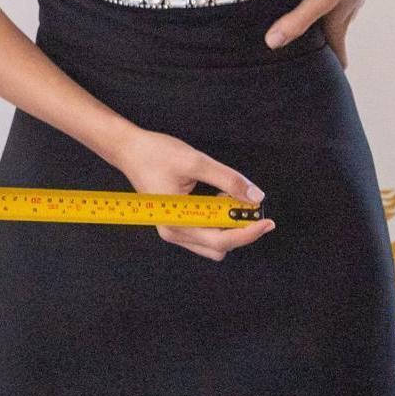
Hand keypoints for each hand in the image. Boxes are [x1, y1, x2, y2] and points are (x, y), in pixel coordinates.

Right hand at [109, 127, 274, 261]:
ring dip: (228, 224)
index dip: (248, 232)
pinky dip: (217, 219)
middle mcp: (174, 233)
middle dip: (239, 228)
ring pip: (214, 242)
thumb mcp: (196, 162)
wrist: (127, 149)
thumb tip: (255, 196)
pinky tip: (216, 196)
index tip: (267, 220)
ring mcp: (173, 230)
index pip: (222, 240)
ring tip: (227, 194)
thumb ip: (228, 179)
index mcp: (177, 223)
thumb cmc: (155, 154)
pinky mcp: (175, 223)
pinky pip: (205, 233)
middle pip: (220, 246)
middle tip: (246, 201)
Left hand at [264, 0, 392, 65]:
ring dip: (320, 21)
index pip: (335, 52)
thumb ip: (297, 20)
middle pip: (333, 34)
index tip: (326, 81)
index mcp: (337, 21)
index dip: (330, 67)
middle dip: (323, 47)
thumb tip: (272, 44)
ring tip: (306, 25)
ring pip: (332, 12)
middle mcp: (345, 9)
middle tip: (311, 56)